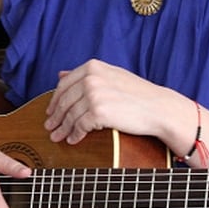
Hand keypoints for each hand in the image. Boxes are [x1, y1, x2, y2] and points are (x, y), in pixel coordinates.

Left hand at [44, 60, 170, 144]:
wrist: (159, 108)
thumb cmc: (138, 93)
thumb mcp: (112, 75)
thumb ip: (87, 74)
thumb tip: (60, 74)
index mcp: (93, 67)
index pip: (64, 84)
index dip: (55, 99)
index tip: (50, 110)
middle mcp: (91, 78)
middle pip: (64, 100)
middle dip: (55, 116)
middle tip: (49, 127)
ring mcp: (94, 94)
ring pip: (70, 115)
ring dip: (62, 128)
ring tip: (57, 137)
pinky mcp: (99, 112)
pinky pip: (79, 126)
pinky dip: (74, 135)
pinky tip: (73, 140)